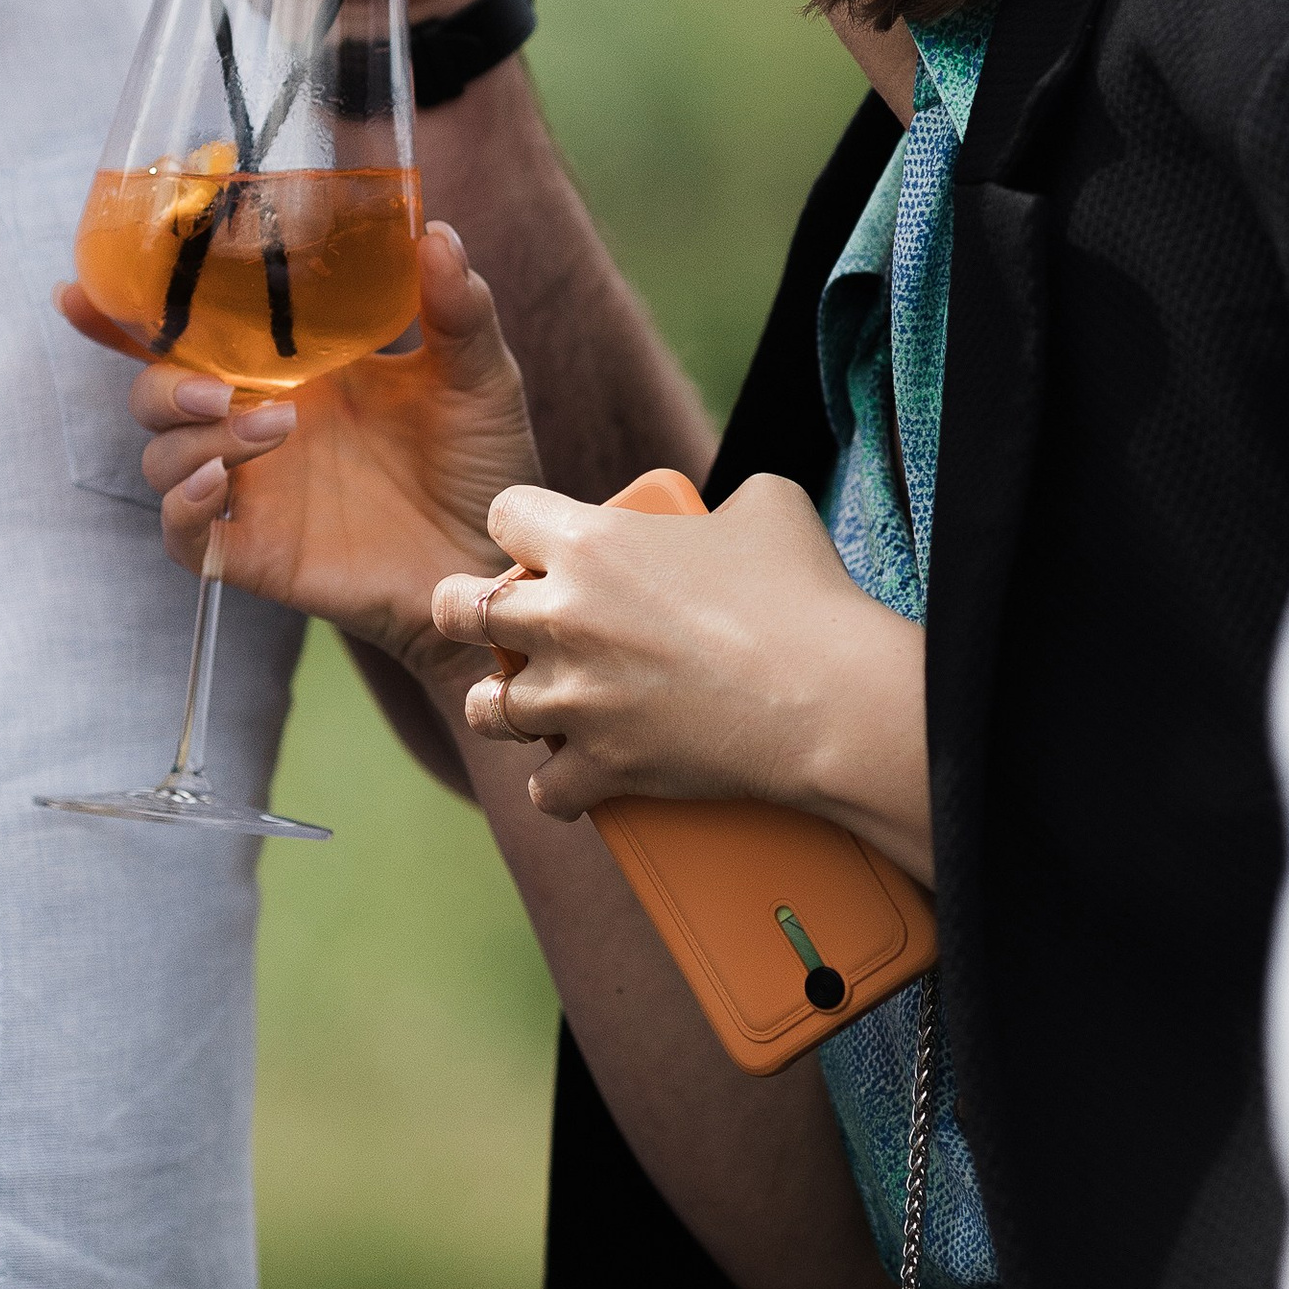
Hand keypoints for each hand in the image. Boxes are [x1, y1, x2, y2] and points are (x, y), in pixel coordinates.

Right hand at [58, 221, 536, 683]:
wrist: (502, 561)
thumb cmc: (485, 463)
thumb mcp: (478, 373)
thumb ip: (455, 307)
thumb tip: (436, 232)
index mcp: (293, 366)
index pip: (192, 331)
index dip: (125, 312)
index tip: (78, 288)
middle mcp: (257, 420)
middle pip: (155, 389)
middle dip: (160, 378)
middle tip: (220, 383)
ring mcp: (252, 489)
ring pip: (162, 456)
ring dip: (193, 436)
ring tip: (270, 426)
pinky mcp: (253, 552)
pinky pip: (183, 533)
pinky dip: (181, 506)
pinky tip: (216, 485)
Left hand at [428, 471, 936, 879]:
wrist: (829, 699)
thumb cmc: (803, 596)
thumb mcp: (769, 505)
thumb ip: (725, 499)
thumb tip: (723, 516)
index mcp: (590, 543)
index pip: (505, 514)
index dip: (519, 524)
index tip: (534, 542)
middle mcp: (562, 618)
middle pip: (459, 610)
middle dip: (469, 612)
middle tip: (495, 622)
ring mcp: (574, 700)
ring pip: (485, 708)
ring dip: (501, 705)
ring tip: (523, 704)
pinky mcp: (600, 767)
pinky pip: (544, 789)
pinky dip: (559, 788)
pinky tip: (571, 779)